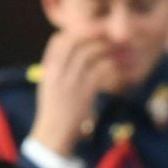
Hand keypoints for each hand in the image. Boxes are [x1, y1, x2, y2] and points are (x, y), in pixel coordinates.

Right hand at [29, 30, 120, 154]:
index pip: (58, 40)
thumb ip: (59, 69)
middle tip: (110, 34)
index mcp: (48, 68)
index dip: (76, 32)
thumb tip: (74, 54)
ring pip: (90, 54)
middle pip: (76, 42)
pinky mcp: (84, 92)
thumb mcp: (50, 86)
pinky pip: (100, 71)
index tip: (91, 31)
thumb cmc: (54, 112)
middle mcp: (57, 71)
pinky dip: (111, 66)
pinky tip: (119, 67)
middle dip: (94, 35)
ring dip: (106, 48)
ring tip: (118, 48)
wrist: (54, 135)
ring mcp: (71, 81)